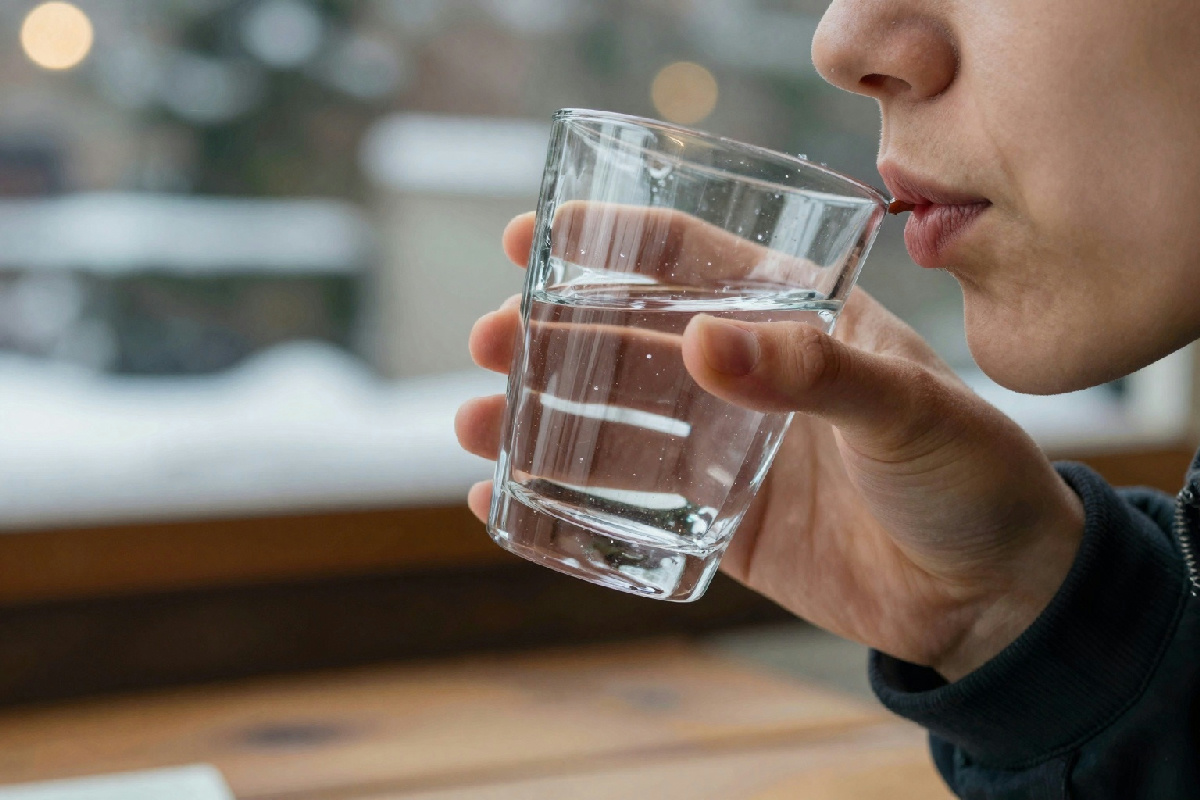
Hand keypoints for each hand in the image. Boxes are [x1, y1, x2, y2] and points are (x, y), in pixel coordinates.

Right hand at [457, 210, 1083, 680]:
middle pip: (627, 340)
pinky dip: (564, 499)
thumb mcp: (909, 408)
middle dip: (548, 334)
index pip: (689, 259)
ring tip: (472, 422)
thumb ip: (813, 375)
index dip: (608, 241)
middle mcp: (749, 376)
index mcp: (794, 321)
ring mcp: (726, 451)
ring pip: (613, 423)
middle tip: (485, 340)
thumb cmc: (974, 479)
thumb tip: (705, 343)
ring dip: (538, 417)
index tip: (530, 236)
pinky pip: (628, 504)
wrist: (993, 598)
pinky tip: (506, 499)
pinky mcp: (718, 521)